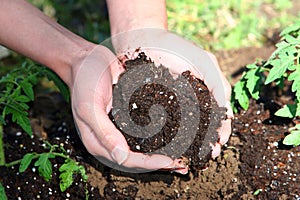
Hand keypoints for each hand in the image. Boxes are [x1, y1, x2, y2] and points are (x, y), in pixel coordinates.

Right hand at [69, 45, 187, 172]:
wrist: (88, 59)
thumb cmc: (84, 81)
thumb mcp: (88, 106)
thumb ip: (103, 132)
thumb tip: (120, 157)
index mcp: (99, 142)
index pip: (126, 160)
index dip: (149, 163)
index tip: (169, 161)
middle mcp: (112, 139)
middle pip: (138, 159)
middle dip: (160, 163)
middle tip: (183, 164)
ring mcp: (121, 129)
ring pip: (144, 148)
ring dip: (164, 153)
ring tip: (184, 156)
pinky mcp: (130, 117)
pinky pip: (146, 130)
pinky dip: (161, 136)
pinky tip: (176, 136)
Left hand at [111, 29, 232, 159]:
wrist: (144, 40)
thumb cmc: (176, 48)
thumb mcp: (205, 63)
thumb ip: (219, 86)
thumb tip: (226, 115)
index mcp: (204, 93)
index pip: (217, 116)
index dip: (220, 131)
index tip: (219, 144)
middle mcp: (189, 102)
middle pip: (201, 127)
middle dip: (207, 142)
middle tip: (208, 156)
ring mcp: (171, 106)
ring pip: (183, 130)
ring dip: (190, 145)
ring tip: (194, 157)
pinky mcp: (152, 108)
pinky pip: (161, 126)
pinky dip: (169, 138)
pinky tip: (173, 147)